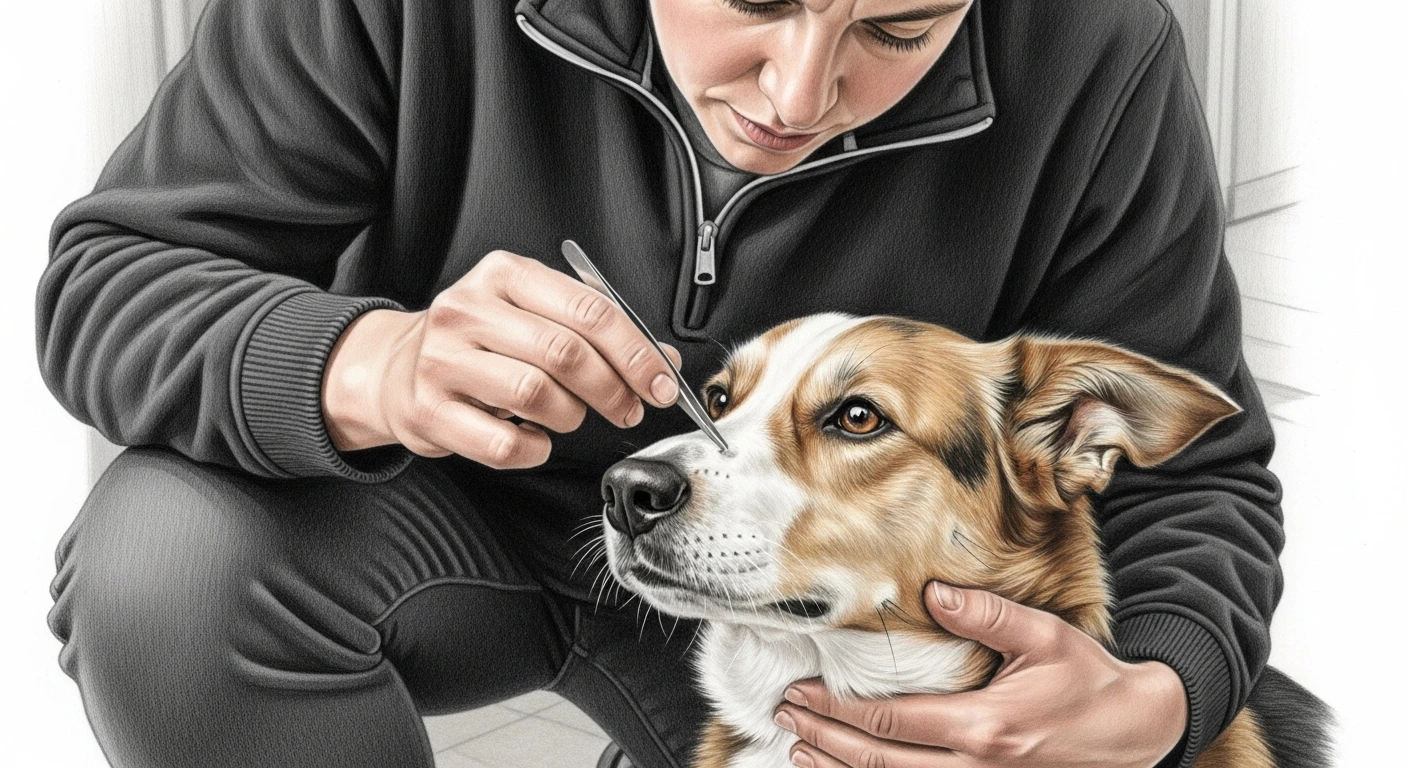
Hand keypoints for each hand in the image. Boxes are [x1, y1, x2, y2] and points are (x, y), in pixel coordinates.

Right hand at [321, 249, 681, 468]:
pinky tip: (533, 436)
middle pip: (565, 353)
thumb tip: (662, 363)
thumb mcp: (536, 314)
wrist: (398, 368)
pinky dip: (534, 448)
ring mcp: (442, 361)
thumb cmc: (482, 341)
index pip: (588, 310)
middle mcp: (467, 310)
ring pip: (536, 395)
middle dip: (612, 390)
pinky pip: (504, 444)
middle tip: (629, 408)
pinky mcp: (429, 411)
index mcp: (504, 275)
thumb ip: (598, 332)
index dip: (636, 353)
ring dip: (570, 416)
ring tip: (568, 415)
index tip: (662, 384)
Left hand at [773, 582, 1187, 767]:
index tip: (801, 693)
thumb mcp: (1044, 637)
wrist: (1136, 732)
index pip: (890, 721)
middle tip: (785, 717)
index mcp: (984, 727)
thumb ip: (988, 615)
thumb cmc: (1087, 680)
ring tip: (800, 750)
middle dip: (824, 739)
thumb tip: (934, 592)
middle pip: (879, 761)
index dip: (837, 710)